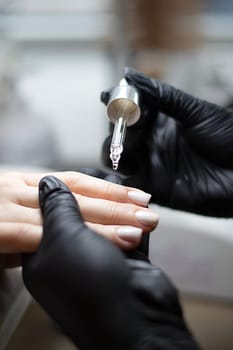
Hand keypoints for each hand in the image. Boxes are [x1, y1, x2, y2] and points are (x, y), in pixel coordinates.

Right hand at [0, 171, 157, 266]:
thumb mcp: (13, 209)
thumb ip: (39, 214)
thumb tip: (68, 221)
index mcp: (27, 185)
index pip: (76, 183)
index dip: (109, 189)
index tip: (138, 196)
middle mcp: (22, 190)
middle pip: (79, 196)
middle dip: (118, 205)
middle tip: (151, 212)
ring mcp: (9, 207)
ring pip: (67, 214)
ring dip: (106, 222)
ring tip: (139, 228)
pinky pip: (42, 235)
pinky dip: (75, 238)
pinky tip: (103, 242)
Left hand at [23, 176, 197, 349]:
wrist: (138, 319)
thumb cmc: (91, 286)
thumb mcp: (65, 238)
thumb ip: (58, 207)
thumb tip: (50, 183)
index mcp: (43, 255)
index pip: (53, 212)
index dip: (68, 192)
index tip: (81, 179)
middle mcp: (69, 257)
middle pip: (84, 214)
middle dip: (104, 201)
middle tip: (114, 190)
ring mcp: (98, 258)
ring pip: (109, 221)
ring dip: (124, 209)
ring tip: (137, 199)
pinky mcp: (124, 260)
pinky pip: (129, 231)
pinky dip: (136, 220)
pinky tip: (143, 207)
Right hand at [101, 67, 232, 216]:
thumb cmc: (229, 138)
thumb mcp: (195, 112)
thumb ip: (163, 96)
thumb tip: (131, 75)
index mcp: (162, 122)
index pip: (131, 113)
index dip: (119, 105)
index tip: (110, 98)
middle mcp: (154, 144)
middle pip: (121, 137)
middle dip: (117, 130)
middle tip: (121, 124)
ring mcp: (154, 166)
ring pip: (120, 160)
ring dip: (115, 152)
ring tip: (123, 146)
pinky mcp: (156, 189)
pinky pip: (131, 186)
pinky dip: (119, 181)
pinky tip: (115, 173)